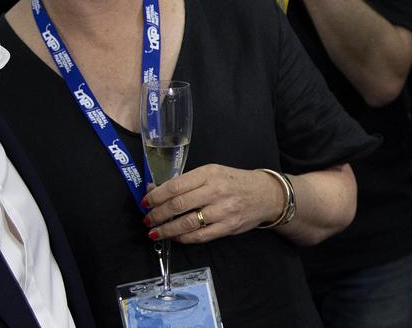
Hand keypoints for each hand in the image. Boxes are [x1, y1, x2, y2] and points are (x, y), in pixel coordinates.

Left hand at [142, 164, 283, 243]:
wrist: (266, 194)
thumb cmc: (235, 182)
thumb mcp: (213, 173)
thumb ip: (187, 182)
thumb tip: (156, 190)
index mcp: (209, 173)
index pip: (176, 185)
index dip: (156, 196)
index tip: (146, 202)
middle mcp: (216, 190)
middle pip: (178, 205)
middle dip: (158, 215)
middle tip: (147, 219)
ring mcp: (223, 210)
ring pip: (187, 223)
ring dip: (167, 230)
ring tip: (155, 232)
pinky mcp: (228, 227)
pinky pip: (200, 236)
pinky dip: (184, 238)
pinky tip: (175, 237)